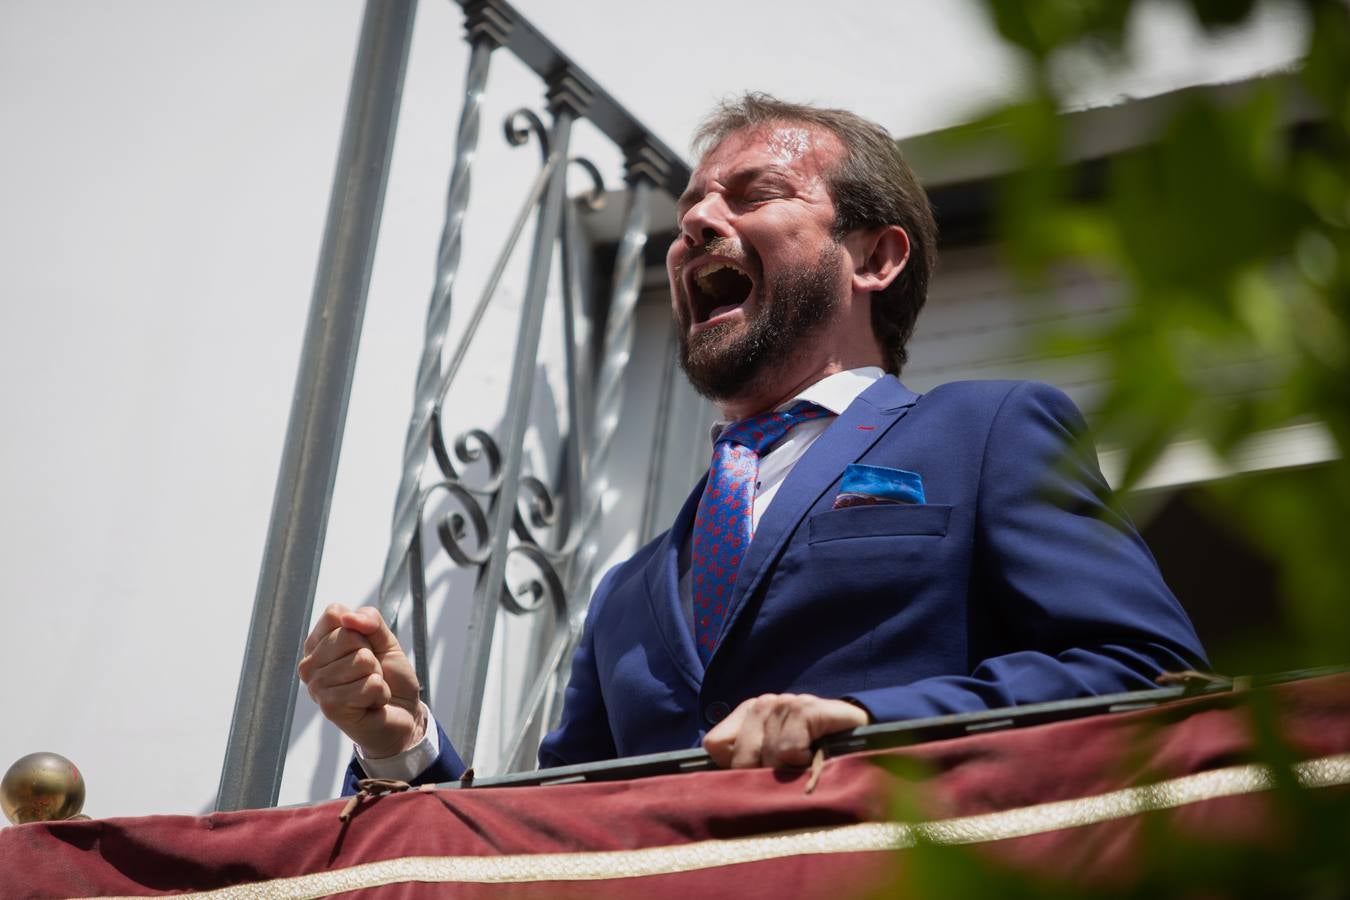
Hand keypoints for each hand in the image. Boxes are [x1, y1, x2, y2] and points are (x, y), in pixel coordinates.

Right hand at [297, 603, 423, 758]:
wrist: (404, 714)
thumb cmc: (389, 677)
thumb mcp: (385, 640)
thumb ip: (371, 620)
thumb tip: (349, 618)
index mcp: (317, 644)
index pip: (334, 614)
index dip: (361, 628)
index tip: (366, 647)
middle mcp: (310, 665)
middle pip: (348, 636)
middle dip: (372, 655)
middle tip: (370, 673)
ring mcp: (317, 687)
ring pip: (361, 661)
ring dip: (377, 676)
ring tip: (370, 688)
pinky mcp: (330, 707)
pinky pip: (370, 684)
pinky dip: (380, 693)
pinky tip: (372, 703)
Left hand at [703, 693, 869, 768]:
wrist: (863, 741)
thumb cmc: (815, 759)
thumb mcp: (774, 765)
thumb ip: (743, 766)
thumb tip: (717, 783)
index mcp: (749, 714)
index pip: (716, 744)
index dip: (732, 768)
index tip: (758, 778)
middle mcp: (764, 704)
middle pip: (741, 754)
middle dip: (763, 778)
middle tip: (787, 779)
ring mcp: (787, 703)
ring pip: (767, 753)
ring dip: (787, 772)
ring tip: (804, 767)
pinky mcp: (811, 709)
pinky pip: (789, 745)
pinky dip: (801, 759)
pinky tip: (814, 758)